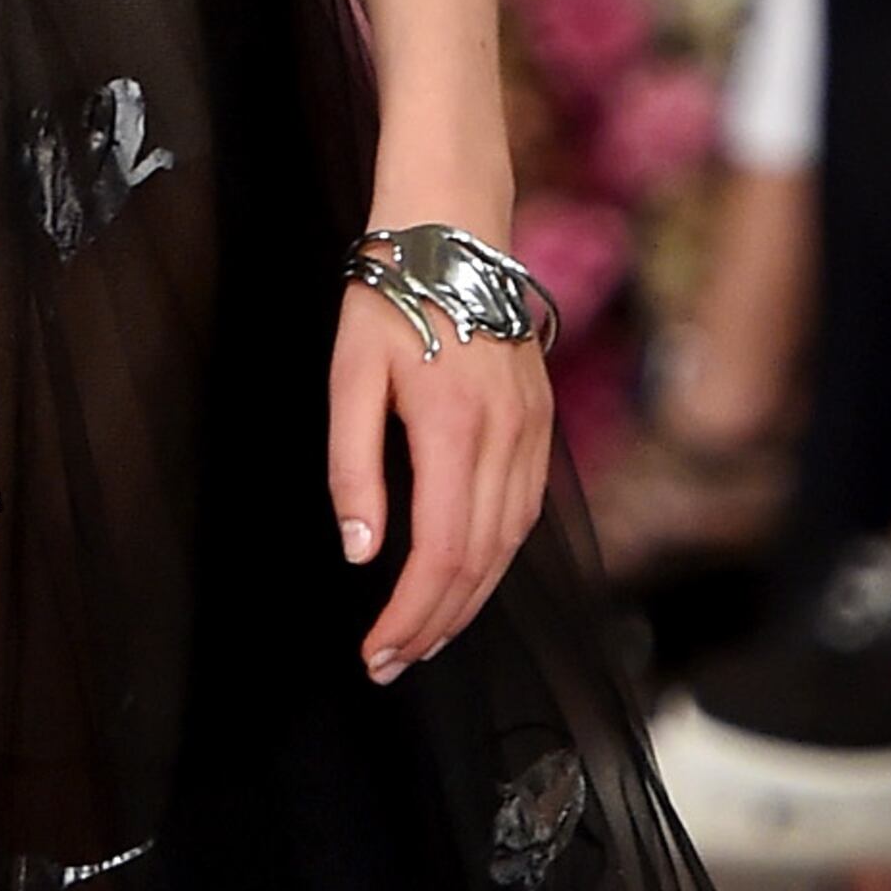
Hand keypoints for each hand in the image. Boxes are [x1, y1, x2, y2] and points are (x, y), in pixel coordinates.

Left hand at [328, 267, 553, 683]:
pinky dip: (495, 559)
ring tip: (424, 638)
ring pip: (510, 544)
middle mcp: (507, 435)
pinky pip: (525, 510)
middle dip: (435, 624)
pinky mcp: (540, 422)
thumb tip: (360, 551)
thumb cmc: (390, 294)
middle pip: (480, 561)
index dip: (410, 614)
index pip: (440, 551)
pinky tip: (466, 579)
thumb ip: (353, 467)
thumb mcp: (349, 375)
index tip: (376, 650)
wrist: (454, 227)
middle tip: (390, 663)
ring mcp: (533, 430)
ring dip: (468, 601)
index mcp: (455, 426)